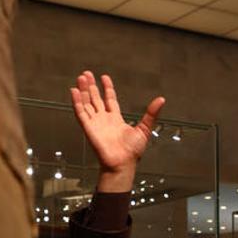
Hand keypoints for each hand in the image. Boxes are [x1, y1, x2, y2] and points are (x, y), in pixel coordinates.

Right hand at [69, 71, 163, 191]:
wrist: (123, 163)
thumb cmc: (133, 151)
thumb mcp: (145, 129)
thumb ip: (151, 114)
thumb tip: (161, 99)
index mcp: (116, 119)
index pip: (110, 99)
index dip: (107, 88)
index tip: (104, 77)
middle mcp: (104, 119)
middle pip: (95, 99)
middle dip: (92, 86)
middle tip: (87, 74)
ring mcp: (95, 123)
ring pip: (87, 103)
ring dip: (84, 90)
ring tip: (81, 77)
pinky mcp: (88, 128)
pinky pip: (81, 113)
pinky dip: (77, 102)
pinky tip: (75, 91)